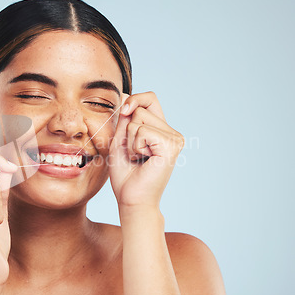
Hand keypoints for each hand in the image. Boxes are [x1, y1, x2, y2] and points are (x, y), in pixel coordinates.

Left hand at [109, 91, 184, 208]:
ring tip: (138, 157)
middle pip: (141, 107)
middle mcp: (171, 133)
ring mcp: (174, 139)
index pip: (150, 98)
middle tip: (133, 152)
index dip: (135, 99)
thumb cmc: (125, 174)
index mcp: (161, 129)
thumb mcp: (120, 139)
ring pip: (139, 120)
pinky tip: (142, 160)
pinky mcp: (171, 146)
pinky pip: (141, 131)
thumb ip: (124, 119)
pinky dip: (134, 146)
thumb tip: (126, 95)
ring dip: (129, 141)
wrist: (131, 199)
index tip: (124, 111)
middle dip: (127, 129)